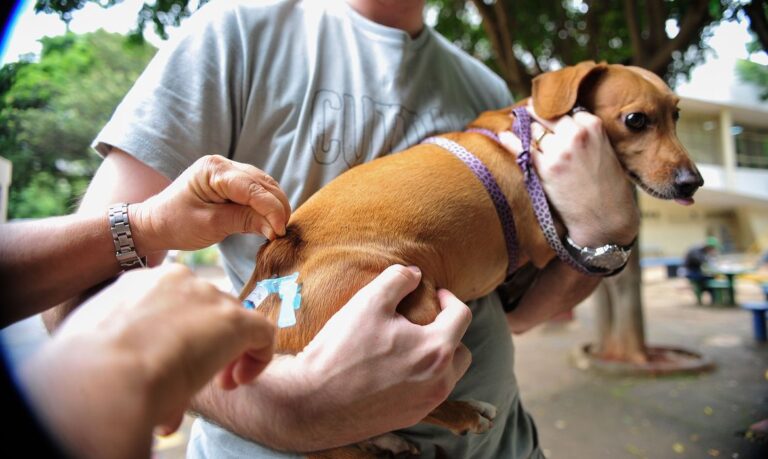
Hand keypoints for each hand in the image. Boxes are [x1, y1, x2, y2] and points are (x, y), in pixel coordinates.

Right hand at [21, 264, 274, 458]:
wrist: (104, 374)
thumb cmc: (91, 369)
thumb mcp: (106, 347)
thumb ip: (133, 348)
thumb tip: (148, 371)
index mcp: (140, 283)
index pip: (176, 301)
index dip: (182, 332)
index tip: (173, 361)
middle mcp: (178, 280)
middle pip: (208, 309)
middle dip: (208, 343)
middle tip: (198, 377)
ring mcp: (208, 296)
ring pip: (234, 321)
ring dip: (230, 353)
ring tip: (218, 384)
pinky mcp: (235, 320)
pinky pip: (263, 333)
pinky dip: (258, 358)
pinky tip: (236, 382)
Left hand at [131, 154, 290, 252]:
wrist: (155, 223)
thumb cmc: (176, 223)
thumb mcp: (210, 225)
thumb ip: (244, 221)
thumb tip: (275, 228)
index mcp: (214, 170)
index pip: (252, 188)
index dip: (271, 209)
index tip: (281, 231)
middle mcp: (224, 164)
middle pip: (263, 183)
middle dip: (277, 207)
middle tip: (283, 233)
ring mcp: (228, 171)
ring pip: (264, 185)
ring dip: (275, 206)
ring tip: (279, 229)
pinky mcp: (232, 182)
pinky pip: (257, 190)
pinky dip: (267, 205)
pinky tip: (270, 221)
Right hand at [297, 265, 472, 433]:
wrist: (312, 402)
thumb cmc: (341, 350)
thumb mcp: (368, 302)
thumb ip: (397, 280)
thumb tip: (415, 274)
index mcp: (436, 350)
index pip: (461, 316)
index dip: (449, 299)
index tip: (434, 294)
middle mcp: (439, 382)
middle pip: (461, 351)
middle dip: (448, 332)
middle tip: (424, 321)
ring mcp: (426, 404)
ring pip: (447, 375)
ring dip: (436, 357)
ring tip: (409, 345)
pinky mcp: (410, 419)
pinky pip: (428, 393)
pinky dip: (421, 378)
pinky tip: (394, 369)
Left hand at [499, 103, 637, 246]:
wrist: (606, 216)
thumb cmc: (607, 185)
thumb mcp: (604, 149)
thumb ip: (585, 133)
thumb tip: (560, 121)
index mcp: (593, 126)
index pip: (566, 110)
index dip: (556, 115)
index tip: (546, 113)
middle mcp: (575, 135)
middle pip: (547, 116)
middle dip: (537, 116)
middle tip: (526, 112)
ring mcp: (559, 151)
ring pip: (534, 130)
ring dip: (526, 129)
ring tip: (517, 125)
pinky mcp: (546, 169)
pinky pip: (522, 149)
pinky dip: (511, 141)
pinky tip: (504, 135)